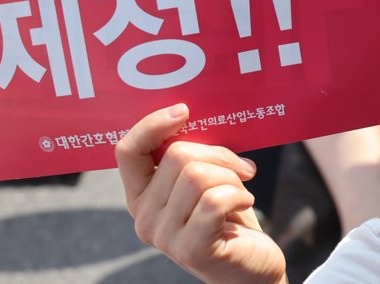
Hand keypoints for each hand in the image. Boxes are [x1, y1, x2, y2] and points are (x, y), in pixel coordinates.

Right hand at [116, 104, 286, 283]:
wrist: (252, 267)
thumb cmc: (229, 217)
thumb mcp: (204, 180)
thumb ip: (190, 156)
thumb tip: (189, 115)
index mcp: (141, 195)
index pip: (127, 150)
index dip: (153, 124)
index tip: (184, 112)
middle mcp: (144, 217)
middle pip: (177, 156)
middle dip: (219, 155)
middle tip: (240, 170)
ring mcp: (164, 236)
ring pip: (197, 175)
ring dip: (231, 177)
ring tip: (240, 192)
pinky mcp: (190, 249)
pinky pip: (215, 199)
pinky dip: (239, 195)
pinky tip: (245, 204)